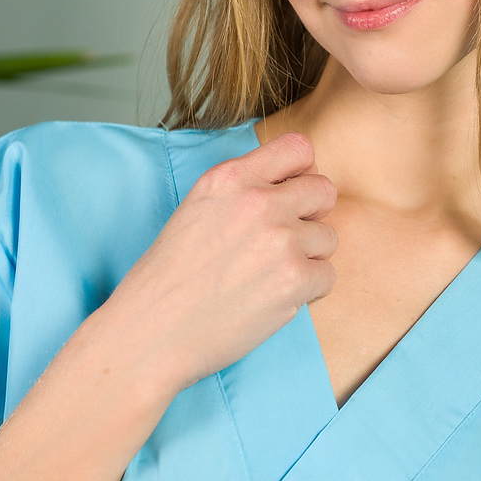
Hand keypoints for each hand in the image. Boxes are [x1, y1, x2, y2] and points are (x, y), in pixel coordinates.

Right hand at [92, 131, 336, 399]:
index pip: (298, 148)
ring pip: (328, 237)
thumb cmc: (170, 277)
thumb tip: (294, 184)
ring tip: (270, 275)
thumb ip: (244, 189)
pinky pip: (328, 275)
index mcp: (230, 178)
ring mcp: (280, 240)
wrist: (151, 332)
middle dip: (311, 216)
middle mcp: (258, 201)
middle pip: (324, 191)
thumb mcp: (198, 208)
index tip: (290, 195)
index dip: (302, 173)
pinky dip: (308, 290)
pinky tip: (274, 297)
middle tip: (283, 241)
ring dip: (308, 257)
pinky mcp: (295, 280)